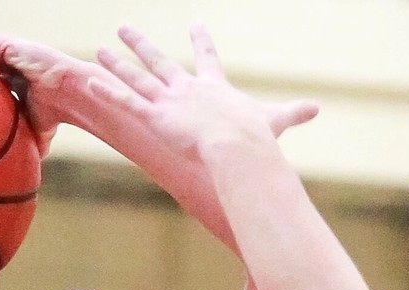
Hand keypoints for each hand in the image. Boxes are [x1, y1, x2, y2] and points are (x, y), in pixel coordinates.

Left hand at [92, 24, 317, 158]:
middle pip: (160, 61)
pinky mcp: (157, 118)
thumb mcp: (276, 121)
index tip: (196, 22)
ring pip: (138, 78)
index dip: (201, 40)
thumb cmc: (257, 138)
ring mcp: (170, 102)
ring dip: (118, 64)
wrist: (239, 148)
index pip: (207, 58)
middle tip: (125, 28)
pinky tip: (90, 80)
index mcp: (215, 88)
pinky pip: (128, 103)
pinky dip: (109, 91)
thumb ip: (294, 113)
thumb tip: (318, 108)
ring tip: (100, 49)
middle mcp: (188, 89)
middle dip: (141, 44)